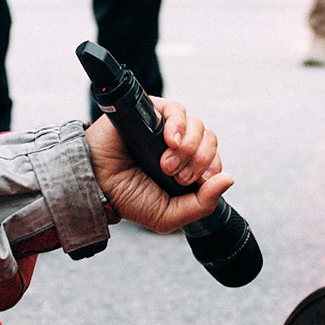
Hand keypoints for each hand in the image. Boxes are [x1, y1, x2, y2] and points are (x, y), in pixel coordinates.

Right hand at [86, 98, 234, 233]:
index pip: (215, 160)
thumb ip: (203, 204)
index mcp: (185, 168)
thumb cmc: (128, 198)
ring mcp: (165, 128)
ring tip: (166, 164)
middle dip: (201, 160)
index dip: (212, 169)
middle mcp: (178, 146)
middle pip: (210, 140)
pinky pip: (177, 109)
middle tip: (178, 176)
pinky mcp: (151, 112)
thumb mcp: (169, 215)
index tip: (196, 182)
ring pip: (198, 125)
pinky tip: (170, 141)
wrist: (95, 184)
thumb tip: (229, 179)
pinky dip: (179, 125)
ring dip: (189, 147)